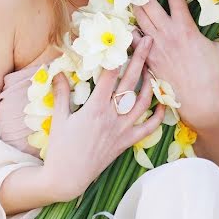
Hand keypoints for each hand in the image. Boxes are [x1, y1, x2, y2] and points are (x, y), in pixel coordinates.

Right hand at [41, 36, 164, 201]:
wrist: (67, 179)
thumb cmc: (60, 148)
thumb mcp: (59, 118)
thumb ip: (61, 93)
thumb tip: (58, 70)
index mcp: (95, 108)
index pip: (110, 76)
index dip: (118, 56)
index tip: (125, 39)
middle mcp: (112, 116)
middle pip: (130, 82)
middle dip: (140, 59)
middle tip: (148, 41)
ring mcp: (122, 130)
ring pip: (142, 102)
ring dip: (149, 83)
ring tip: (153, 66)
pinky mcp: (126, 143)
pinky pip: (146, 129)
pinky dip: (157, 116)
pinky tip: (161, 104)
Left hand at [132, 0, 218, 134]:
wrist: (200, 102)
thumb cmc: (213, 76)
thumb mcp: (218, 50)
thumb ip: (210, 36)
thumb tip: (209, 33)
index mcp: (185, 27)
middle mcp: (166, 33)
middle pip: (148, 4)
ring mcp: (154, 47)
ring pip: (138, 19)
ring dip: (136, 7)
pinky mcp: (148, 60)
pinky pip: (134, 41)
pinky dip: (133, 32)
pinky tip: (133, 27)